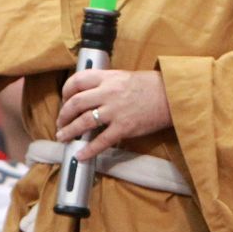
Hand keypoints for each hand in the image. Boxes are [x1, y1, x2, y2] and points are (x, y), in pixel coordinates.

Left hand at [56, 68, 171, 160]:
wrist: (172, 95)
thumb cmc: (151, 86)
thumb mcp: (125, 76)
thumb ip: (107, 83)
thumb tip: (91, 94)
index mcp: (109, 77)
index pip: (78, 80)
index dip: (66, 91)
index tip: (64, 99)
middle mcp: (109, 92)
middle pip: (75, 103)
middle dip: (63, 115)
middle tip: (60, 122)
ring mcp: (116, 110)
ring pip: (84, 121)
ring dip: (70, 131)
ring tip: (63, 137)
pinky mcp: (124, 127)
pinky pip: (101, 141)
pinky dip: (88, 150)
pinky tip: (81, 155)